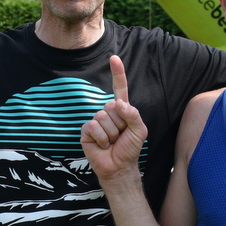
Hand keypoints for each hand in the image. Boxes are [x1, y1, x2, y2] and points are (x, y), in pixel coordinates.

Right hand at [80, 56, 147, 181]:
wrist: (119, 167)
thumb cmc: (130, 148)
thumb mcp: (140, 131)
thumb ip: (133, 115)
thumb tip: (118, 103)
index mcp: (121, 109)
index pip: (119, 88)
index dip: (117, 73)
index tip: (114, 58)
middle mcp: (107, 112)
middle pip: (111, 107)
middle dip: (119, 124)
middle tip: (120, 136)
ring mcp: (96, 121)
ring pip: (103, 118)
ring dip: (111, 134)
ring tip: (112, 142)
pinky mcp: (86, 131)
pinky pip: (94, 127)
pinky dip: (101, 138)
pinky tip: (102, 145)